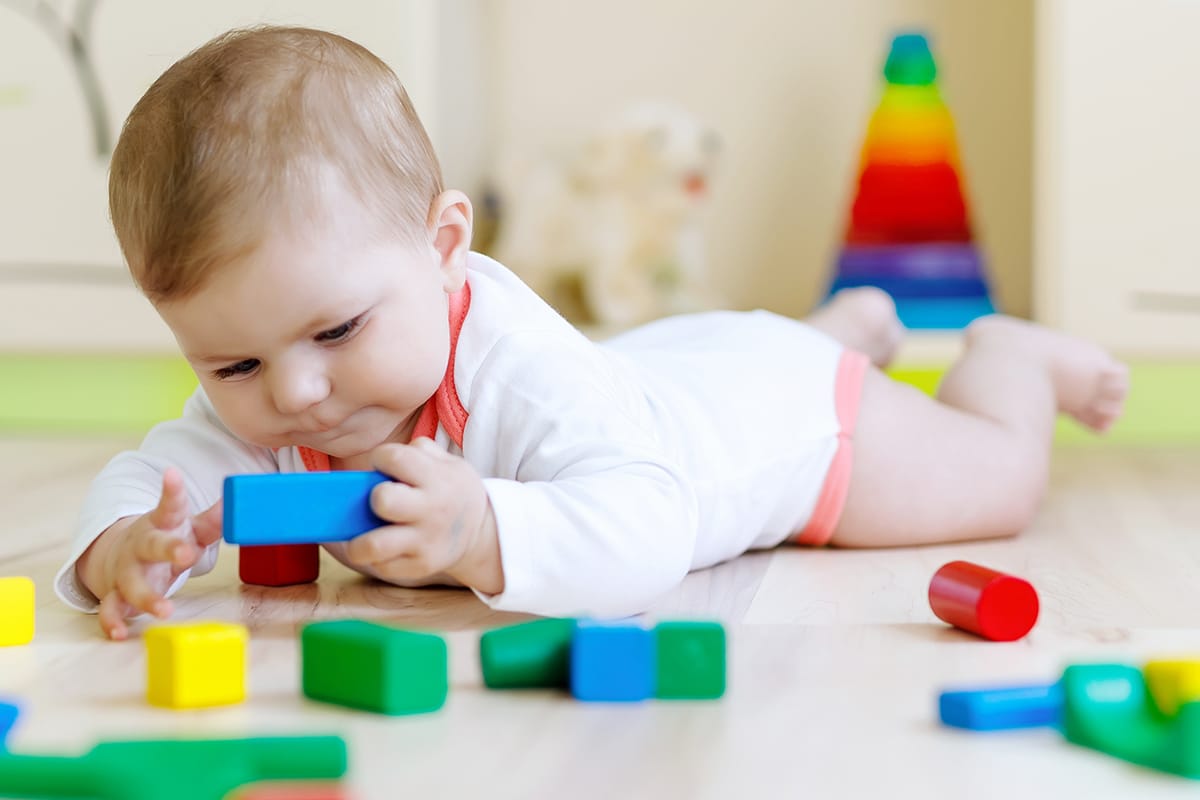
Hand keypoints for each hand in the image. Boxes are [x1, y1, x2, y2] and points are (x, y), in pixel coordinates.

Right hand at [81, 468, 222, 639]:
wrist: (121, 554)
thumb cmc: (166, 538)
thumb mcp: (190, 527)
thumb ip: (213, 520)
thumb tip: (238, 501)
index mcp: (162, 524)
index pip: (169, 505)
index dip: (172, 491)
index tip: (172, 474)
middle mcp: (142, 545)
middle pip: (153, 544)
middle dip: (169, 549)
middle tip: (187, 554)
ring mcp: (127, 570)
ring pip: (132, 582)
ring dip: (147, 597)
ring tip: (165, 610)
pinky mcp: (117, 593)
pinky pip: (112, 608)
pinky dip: (113, 620)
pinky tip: (119, 633)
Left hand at [336, 438, 503, 593]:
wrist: (483, 533)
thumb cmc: (453, 491)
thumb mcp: (449, 463)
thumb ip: (417, 452)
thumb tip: (381, 460)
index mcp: (437, 478)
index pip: (395, 458)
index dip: (381, 458)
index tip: (383, 465)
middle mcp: (431, 510)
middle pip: (383, 500)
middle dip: (372, 498)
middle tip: (378, 502)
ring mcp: (425, 541)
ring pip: (374, 545)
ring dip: (358, 541)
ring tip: (360, 534)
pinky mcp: (419, 566)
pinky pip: (381, 566)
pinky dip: (372, 558)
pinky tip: (378, 548)